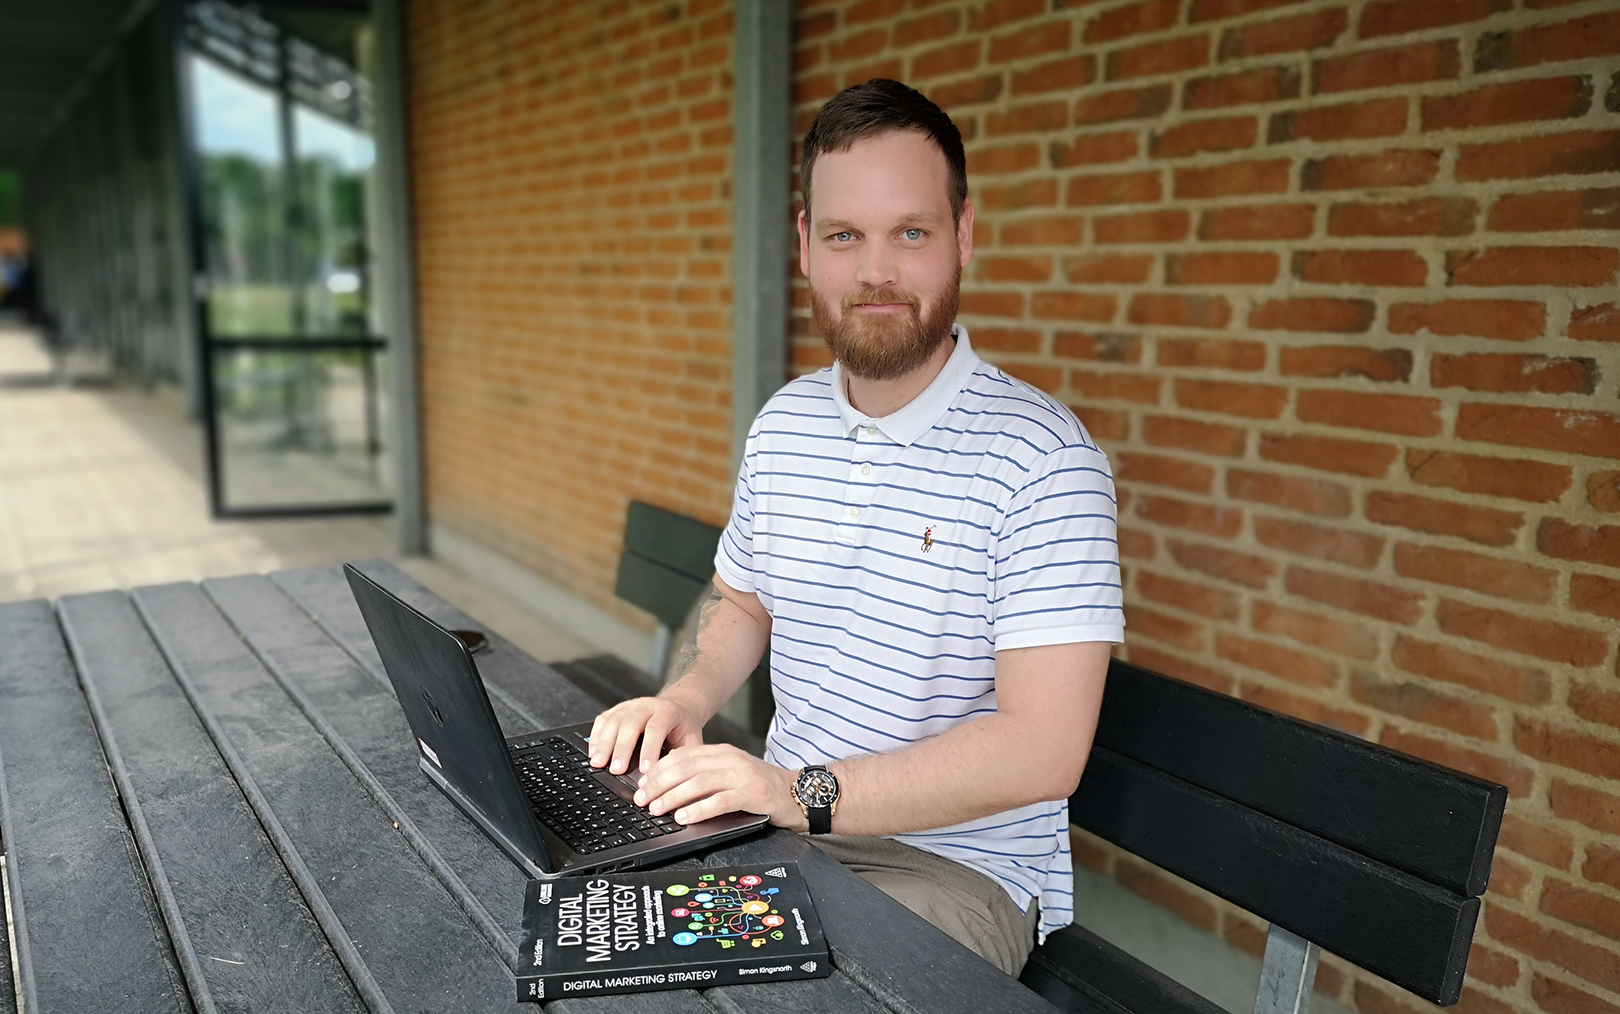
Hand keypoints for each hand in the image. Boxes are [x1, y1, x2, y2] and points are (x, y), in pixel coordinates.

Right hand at [588, 695, 704, 774]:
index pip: (656, 728)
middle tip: (617, 770)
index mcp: (668, 711)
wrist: (679, 708)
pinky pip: (603, 720)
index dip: (649, 749)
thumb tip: (670, 773)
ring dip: (604, 743)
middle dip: (622, 748)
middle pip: (630, 723)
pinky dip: (596, 736)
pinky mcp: (617, 710)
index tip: (645, 770)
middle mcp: (647, 705)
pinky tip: (593, 752)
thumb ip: (684, 755)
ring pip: (613, 721)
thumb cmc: (684, 729)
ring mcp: (630, 705)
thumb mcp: (692, 740)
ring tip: (598, 763)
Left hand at [635, 744, 804, 830]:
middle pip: (685, 768)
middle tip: (641, 799)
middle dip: (658, 784)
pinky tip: (684, 817)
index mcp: (722, 752)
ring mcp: (742, 775)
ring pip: (698, 783)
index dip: (658, 770)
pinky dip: (698, 809)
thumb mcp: (732, 774)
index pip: (682, 756)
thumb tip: (670, 785)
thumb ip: (706, 774)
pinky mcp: (752, 793)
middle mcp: (730, 759)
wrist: (797, 792)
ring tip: (656, 809)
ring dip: (673, 797)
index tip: (641, 784)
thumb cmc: (762, 788)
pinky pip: (719, 801)